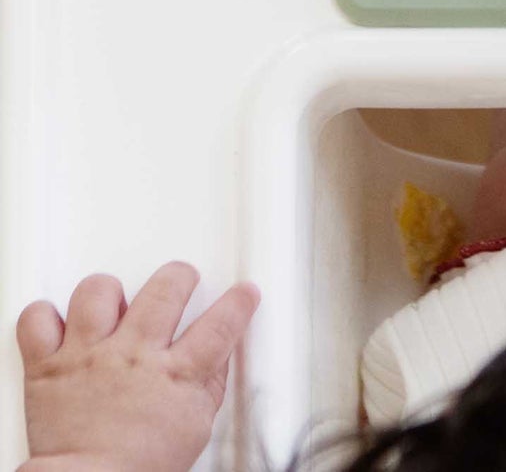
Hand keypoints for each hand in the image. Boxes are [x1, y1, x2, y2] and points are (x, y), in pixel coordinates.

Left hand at [18, 263, 258, 471]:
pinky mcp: (48, 366)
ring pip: (99, 291)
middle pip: (166, 288)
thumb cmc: (137, 468)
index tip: (243, 293)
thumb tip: (221, 354)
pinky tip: (60, 325)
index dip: (238, 302)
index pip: (221, 324)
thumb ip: (210, 384)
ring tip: (114, 305)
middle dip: (178, 277)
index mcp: (177, 375)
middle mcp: (134, 356)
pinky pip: (38, 320)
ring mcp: (89, 356)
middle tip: (179, 283)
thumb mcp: (195, 428)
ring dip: (108, 293)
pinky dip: (44, 316)